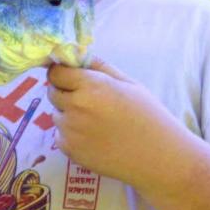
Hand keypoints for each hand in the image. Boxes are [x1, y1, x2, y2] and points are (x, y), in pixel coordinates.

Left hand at [47, 58, 180, 184]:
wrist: (156, 156)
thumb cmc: (147, 115)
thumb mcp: (128, 83)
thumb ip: (99, 66)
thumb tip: (77, 53)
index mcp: (91, 86)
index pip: (56, 72)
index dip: (62, 73)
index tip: (70, 76)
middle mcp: (76, 107)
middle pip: (53, 92)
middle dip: (65, 92)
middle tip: (87, 99)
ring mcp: (70, 131)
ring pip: (57, 114)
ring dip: (68, 114)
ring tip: (95, 121)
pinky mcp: (70, 151)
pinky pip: (60, 135)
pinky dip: (70, 134)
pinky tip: (93, 137)